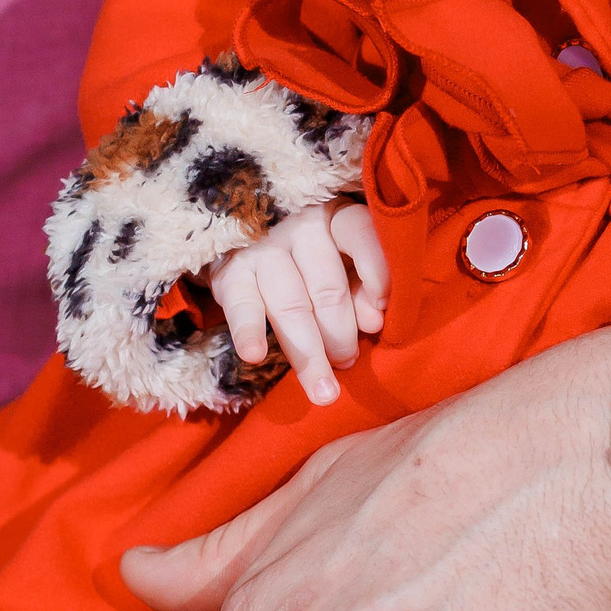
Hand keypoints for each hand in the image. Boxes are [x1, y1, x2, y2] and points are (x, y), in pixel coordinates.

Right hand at [206, 201, 388, 404]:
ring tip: (324, 392)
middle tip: (348, 364)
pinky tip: (254, 355)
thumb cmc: (311, 258)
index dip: (376, 275)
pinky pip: (242, 305)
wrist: (244, 236)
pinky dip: (248, 331)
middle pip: (327, 288)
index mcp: (336, 219)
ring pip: (291, 306)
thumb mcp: (343, 263)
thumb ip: (363, 288)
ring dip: (308, 354)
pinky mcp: (230, 272)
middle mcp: (300, 227)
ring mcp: (263, 248)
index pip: (359, 236)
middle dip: (341, 335)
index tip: (381, 317)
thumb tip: (373, 323)